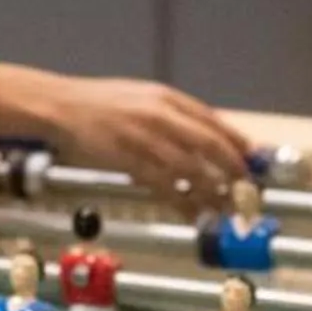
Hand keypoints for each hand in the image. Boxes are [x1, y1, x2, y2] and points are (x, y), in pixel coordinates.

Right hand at [0, 65, 252, 208]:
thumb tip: (197, 135)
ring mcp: (145, 136)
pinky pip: (164, 185)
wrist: (60, 106)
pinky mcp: (128, 158)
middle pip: (209, 145)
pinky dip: (182, 202)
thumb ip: (168, 113)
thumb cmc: (97, 104)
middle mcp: (161, 114)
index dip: (236, 143)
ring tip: (225, 208)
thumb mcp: (139, 97)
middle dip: (233, 169)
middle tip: (246, 188)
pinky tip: (192, 213)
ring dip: (211, 191)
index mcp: (166, 97)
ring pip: (190, 169)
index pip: (213, 121)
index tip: (252, 160)